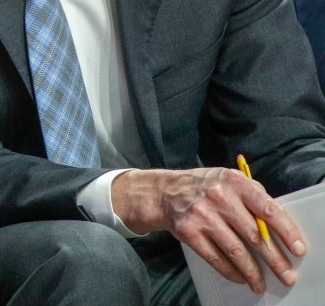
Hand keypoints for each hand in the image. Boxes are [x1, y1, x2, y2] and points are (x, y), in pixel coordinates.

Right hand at [112, 168, 305, 293]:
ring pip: (236, 250)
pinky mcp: (188, 231)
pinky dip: (231, 271)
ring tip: (261, 282)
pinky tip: (240, 277)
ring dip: (253, 271)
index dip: (286, 232)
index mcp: (234, 181)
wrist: (163, 192)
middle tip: (286, 275)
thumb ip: (252, 196)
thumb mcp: (228, 180)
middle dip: (274, 259)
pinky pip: (215, 257)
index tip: (298, 249)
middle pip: (254, 235)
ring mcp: (202, 215)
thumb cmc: (203, 187)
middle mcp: (218, 197)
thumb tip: (277, 226)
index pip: (268, 209)